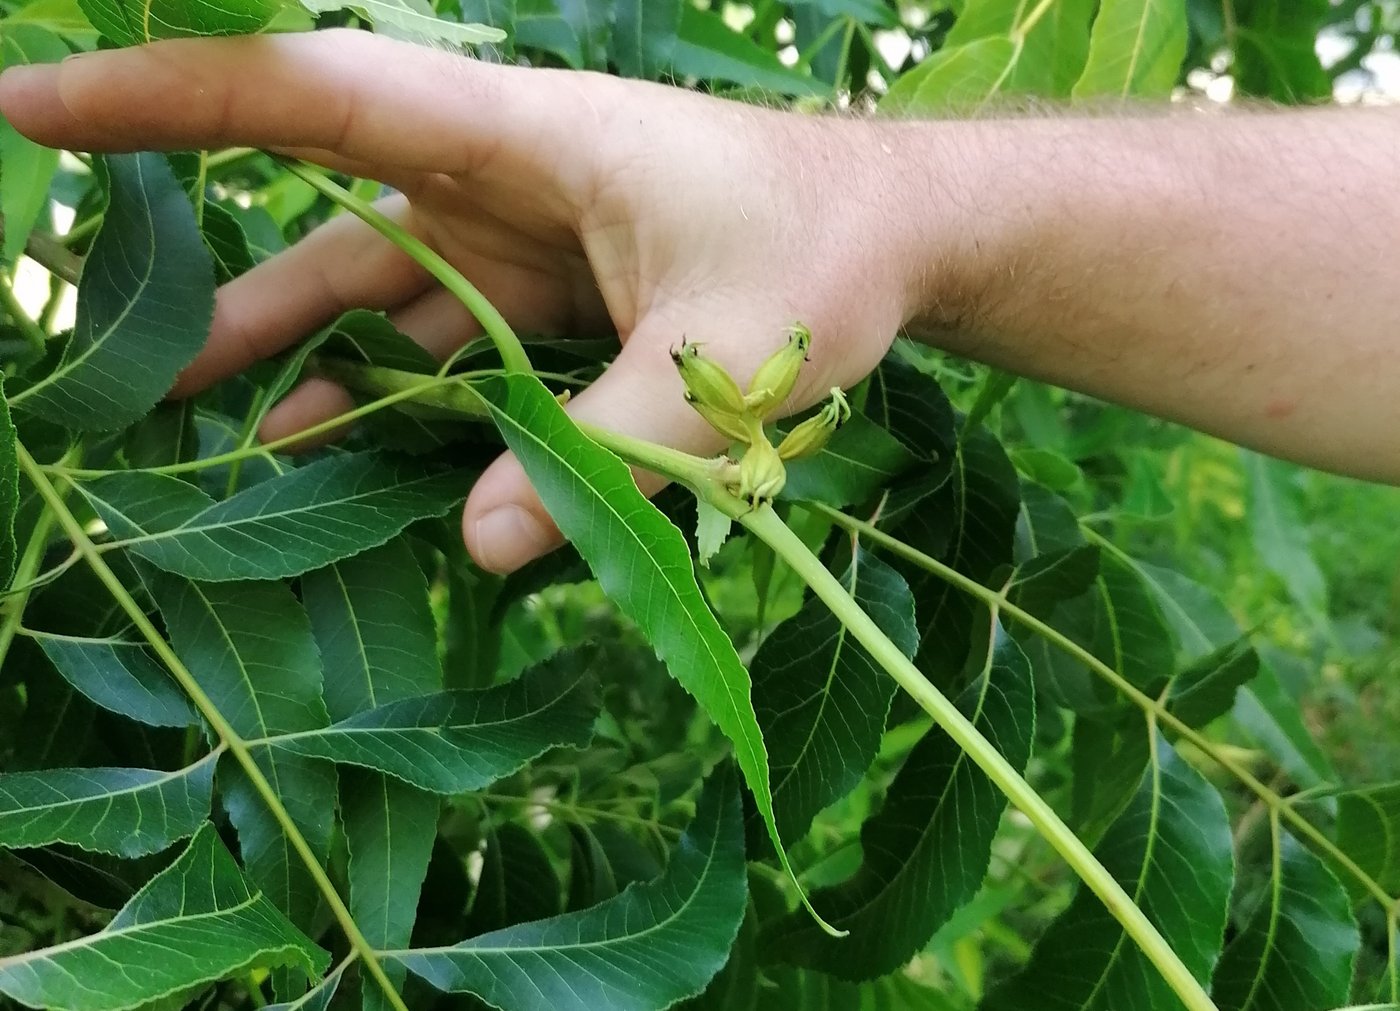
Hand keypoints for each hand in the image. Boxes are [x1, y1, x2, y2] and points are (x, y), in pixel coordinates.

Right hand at [0, 30, 911, 571]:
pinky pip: (443, 348)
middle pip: (323, 216)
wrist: (898, 239)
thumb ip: (613, 450)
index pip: (315, 97)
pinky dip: (392, 398)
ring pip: (376, 300)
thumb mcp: (729, 356)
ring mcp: (518, 246)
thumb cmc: (829, 260)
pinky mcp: (546, 300)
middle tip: (102, 347)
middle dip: (218, 276)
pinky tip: (338, 453)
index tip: (33, 106)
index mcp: (523, 141)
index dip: (169, 100)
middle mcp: (498, 183)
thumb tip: (481, 543)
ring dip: (298, 364)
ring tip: (209, 439)